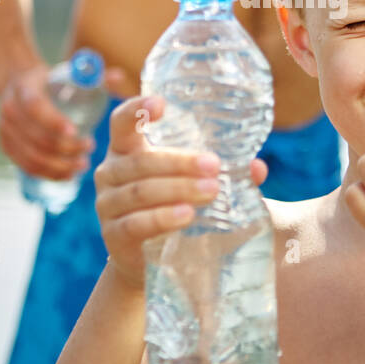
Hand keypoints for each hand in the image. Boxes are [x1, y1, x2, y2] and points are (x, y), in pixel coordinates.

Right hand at [0, 60, 128, 179]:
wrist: (17, 84)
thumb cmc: (50, 80)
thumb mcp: (67, 72)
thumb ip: (93, 76)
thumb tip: (120, 77)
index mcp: (24, 88)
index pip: (35, 107)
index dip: (54, 122)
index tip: (76, 131)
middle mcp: (10, 110)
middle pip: (37, 137)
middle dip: (66, 147)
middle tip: (90, 147)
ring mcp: (6, 131)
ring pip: (32, 156)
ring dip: (60, 164)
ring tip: (83, 163)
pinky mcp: (8, 146)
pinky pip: (27, 166)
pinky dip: (49, 173)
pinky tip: (69, 174)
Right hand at [94, 94, 268, 290]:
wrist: (148, 259)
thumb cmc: (171, 206)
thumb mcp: (190, 182)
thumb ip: (220, 172)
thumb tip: (257, 168)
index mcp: (126, 150)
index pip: (121, 122)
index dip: (136, 110)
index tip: (162, 104)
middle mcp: (110, 173)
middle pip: (141, 161)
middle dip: (180, 162)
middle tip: (214, 166)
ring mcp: (107, 204)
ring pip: (140, 192)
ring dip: (178, 189)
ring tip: (211, 191)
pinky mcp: (113, 235)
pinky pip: (136, 223)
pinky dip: (162, 218)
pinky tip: (187, 215)